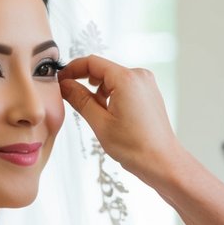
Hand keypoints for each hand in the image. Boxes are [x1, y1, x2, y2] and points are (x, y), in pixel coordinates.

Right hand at [60, 54, 180, 187]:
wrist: (162, 162)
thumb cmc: (137, 147)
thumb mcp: (100, 122)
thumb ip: (79, 99)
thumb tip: (65, 85)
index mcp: (127, 79)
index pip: (92, 62)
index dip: (72, 69)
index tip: (60, 80)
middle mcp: (139, 77)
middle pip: (102, 70)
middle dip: (85, 83)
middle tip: (72, 100)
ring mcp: (146, 85)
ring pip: (112, 80)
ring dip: (98, 92)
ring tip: (98, 116)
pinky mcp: (148, 94)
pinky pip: (123, 87)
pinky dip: (111, 96)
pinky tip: (110, 116)